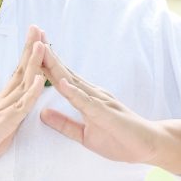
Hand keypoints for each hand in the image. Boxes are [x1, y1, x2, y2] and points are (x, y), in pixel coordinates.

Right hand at [0, 25, 45, 168]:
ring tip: (42, 43)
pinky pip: (21, 105)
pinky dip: (32, 91)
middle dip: (31, 49)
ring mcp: (3, 109)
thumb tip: (19, 114)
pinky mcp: (4, 121)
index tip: (36, 40)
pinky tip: (40, 77)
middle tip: (37, 27)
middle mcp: (3, 100)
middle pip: (21, 70)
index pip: (18, 75)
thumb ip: (10, 120)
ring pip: (23, 83)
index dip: (29, 58)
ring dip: (34, 62)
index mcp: (2, 101)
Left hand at [40, 44, 159, 163]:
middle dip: (48, 54)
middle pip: (64, 72)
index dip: (45, 62)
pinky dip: (73, 92)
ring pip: (73, 82)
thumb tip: (42, 113)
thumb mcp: (84, 135)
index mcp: (85, 98)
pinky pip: (87, 102)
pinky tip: (61, 83)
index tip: (31, 47)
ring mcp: (99, 102)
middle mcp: (92, 94)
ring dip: (56, 66)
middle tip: (34, 33)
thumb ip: (64, 124)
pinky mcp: (105, 113)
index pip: (61, 77)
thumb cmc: (119, 140)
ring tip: (41, 50)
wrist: (148, 147)